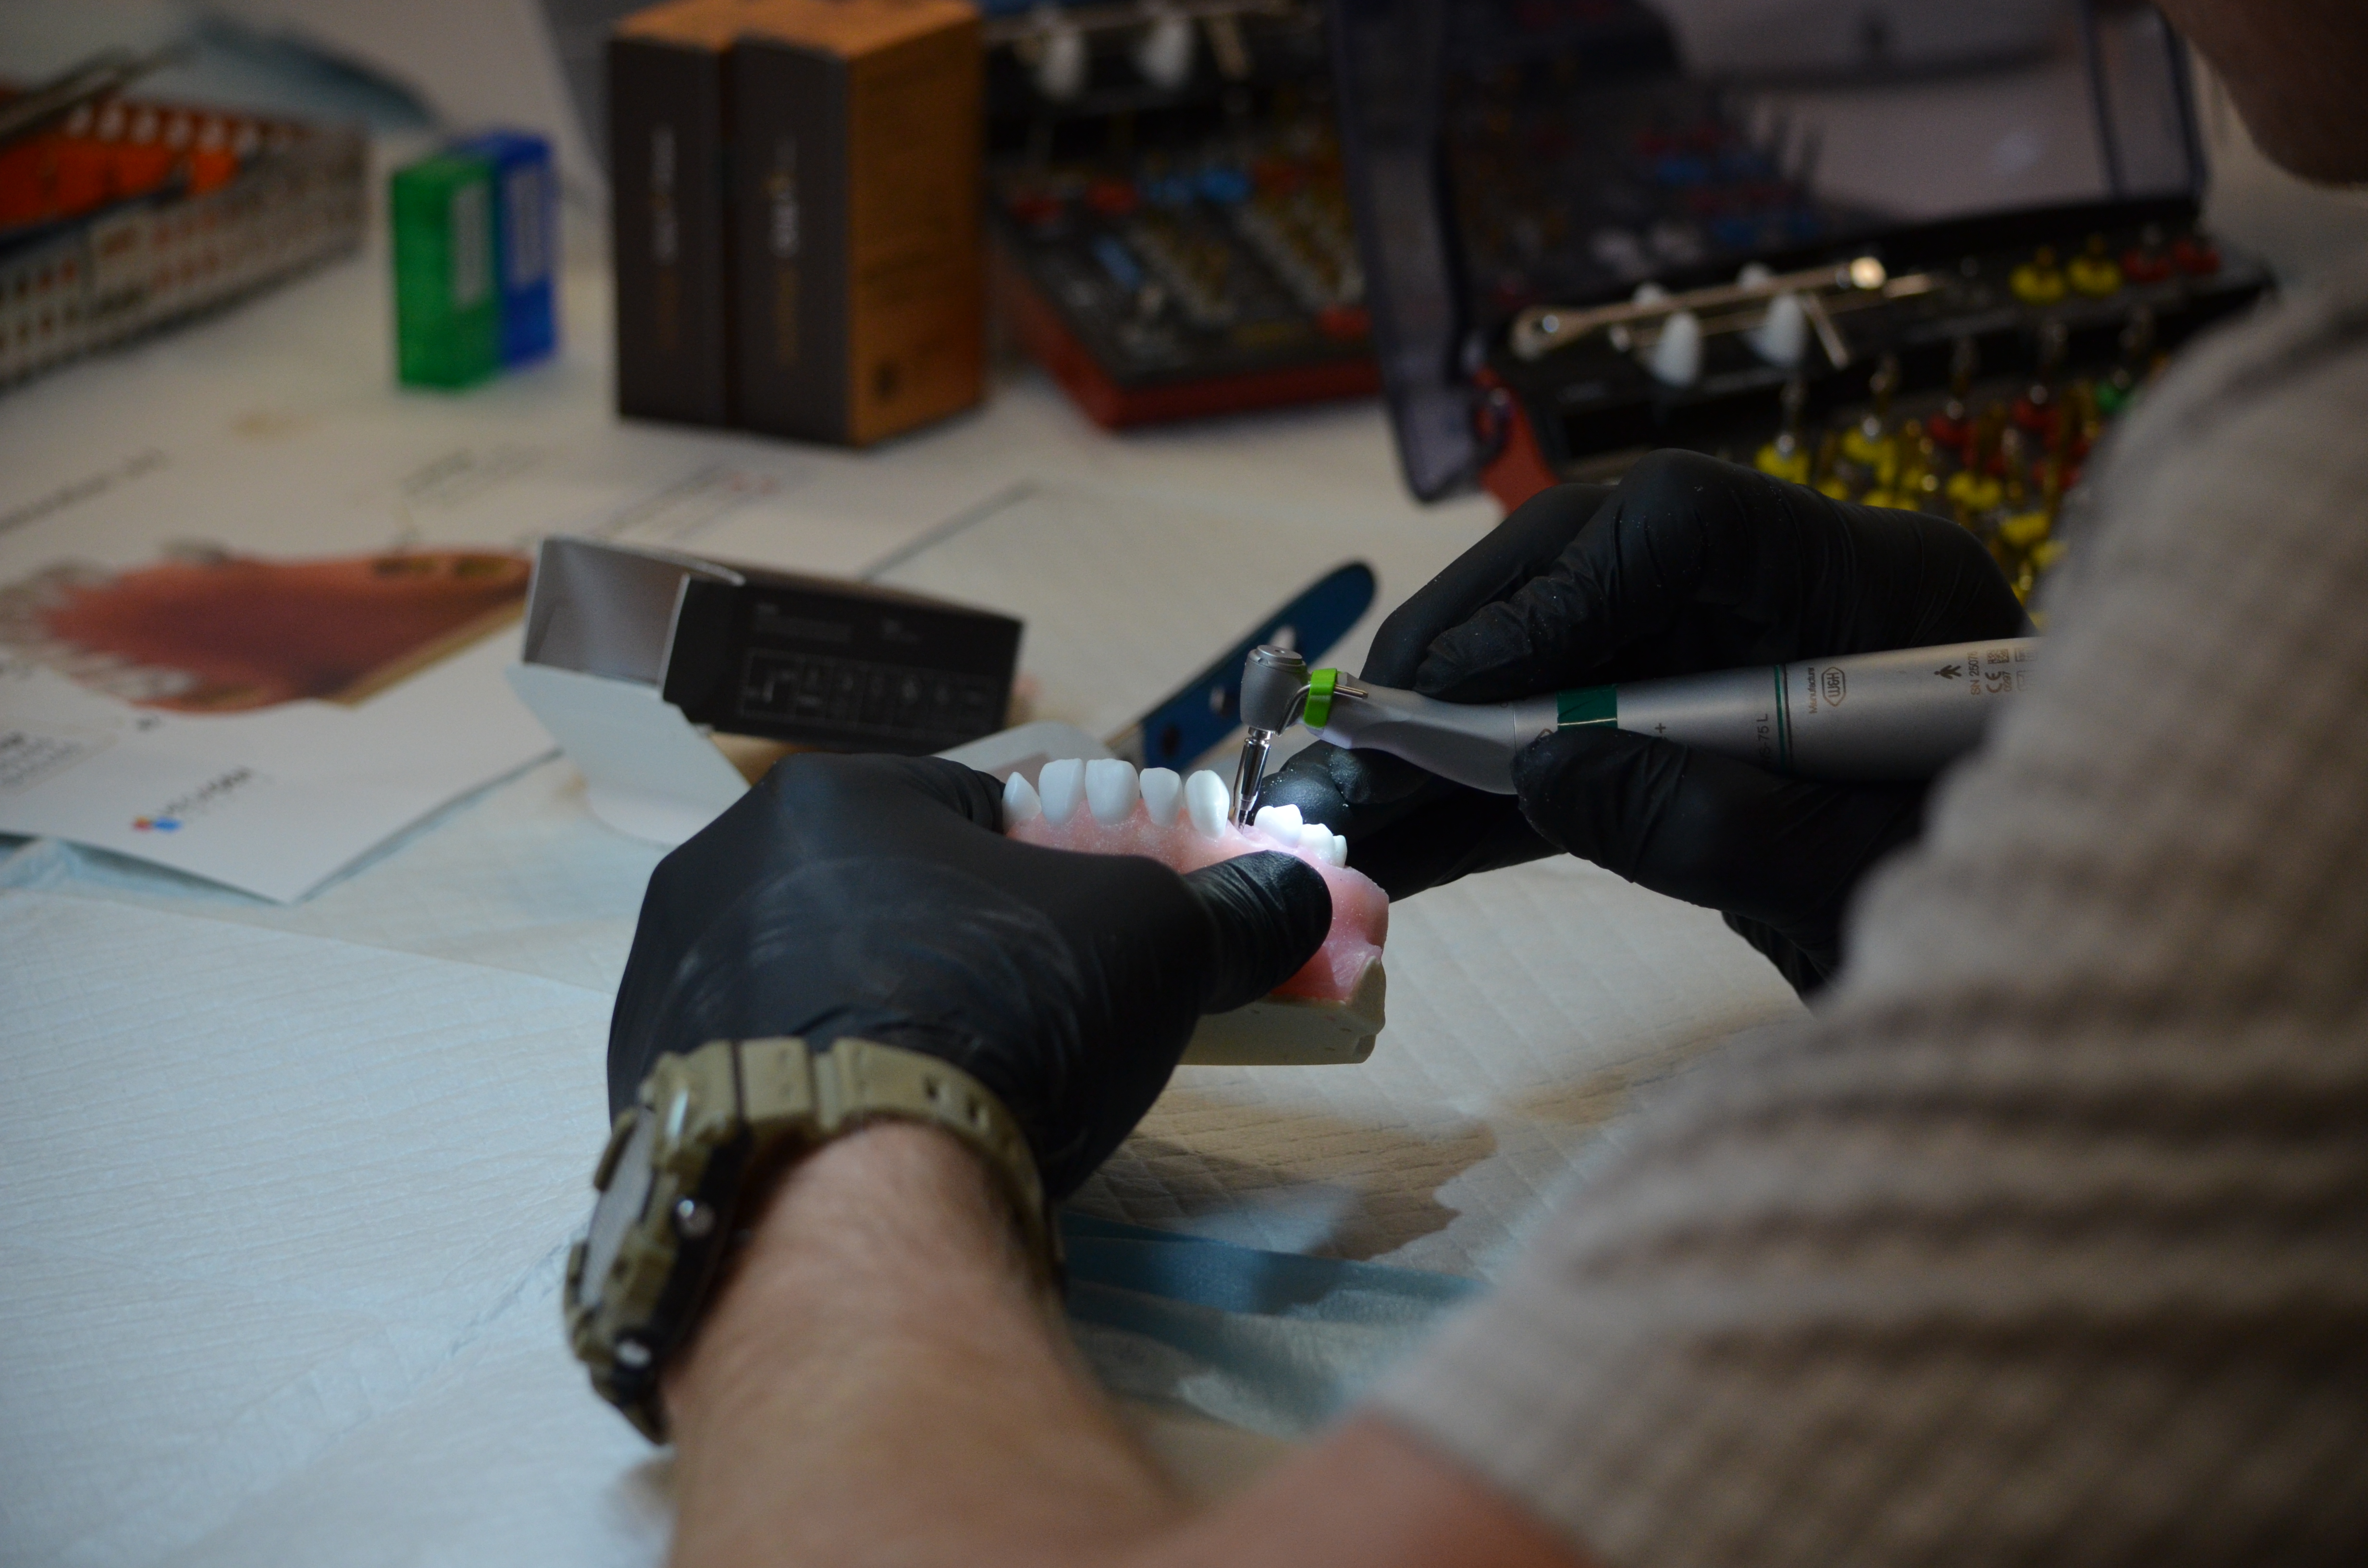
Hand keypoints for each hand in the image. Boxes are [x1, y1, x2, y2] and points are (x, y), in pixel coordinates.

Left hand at [608, 753, 1330, 1198]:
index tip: (1108, 936)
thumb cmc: (1002, 1018)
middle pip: (895, 894)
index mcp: (832, 796)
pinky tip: (882, 1143)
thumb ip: (1229, 909)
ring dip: (899, 1018)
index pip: (980, 807)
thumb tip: (1314, 895)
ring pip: (823, 984)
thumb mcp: (1151, 943)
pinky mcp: (648, 1094)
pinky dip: (830, 1094)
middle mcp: (726, 868)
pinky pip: (768, 1071)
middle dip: (981, 948)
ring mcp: (669, 984)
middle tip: (1048, 1025)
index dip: (1070, 866)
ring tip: (968, 1093)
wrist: (844, 1197)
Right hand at [1266, 449, 2027, 990]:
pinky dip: (1505, 797)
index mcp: (1884, 591)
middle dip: (1468, 655)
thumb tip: (1537, 768)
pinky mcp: (1718, 734)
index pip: (1689, 523)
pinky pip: (1591, 743)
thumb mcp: (1860, 886)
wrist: (2079, 984)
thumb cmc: (2020, 929)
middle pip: (1598, 571)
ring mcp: (1756, 663)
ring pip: (1571, 661)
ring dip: (1459, 741)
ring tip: (1350, 811)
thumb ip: (1706, 825)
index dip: (1551, 592)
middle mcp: (1806, 599)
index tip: (1452, 690)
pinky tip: (1412, 845)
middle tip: (1359, 741)